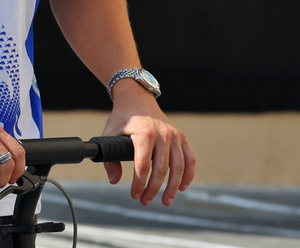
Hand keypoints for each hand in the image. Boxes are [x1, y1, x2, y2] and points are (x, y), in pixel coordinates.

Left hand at [103, 83, 195, 206]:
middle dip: (153, 189)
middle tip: (145, 201)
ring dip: (173, 187)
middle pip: (161, 169)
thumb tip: (114, 181)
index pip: (143, 165)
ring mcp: (174, 134)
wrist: (136, 98)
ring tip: (166, 201)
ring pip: (178, 167)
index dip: (139, 183)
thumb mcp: (109, 134)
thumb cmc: (122, 118)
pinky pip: (190, 158)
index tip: (134, 195)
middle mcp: (162, 133)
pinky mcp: (181, 136)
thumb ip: (109, 158)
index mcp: (144, 133)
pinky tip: (182, 187)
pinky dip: (188, 174)